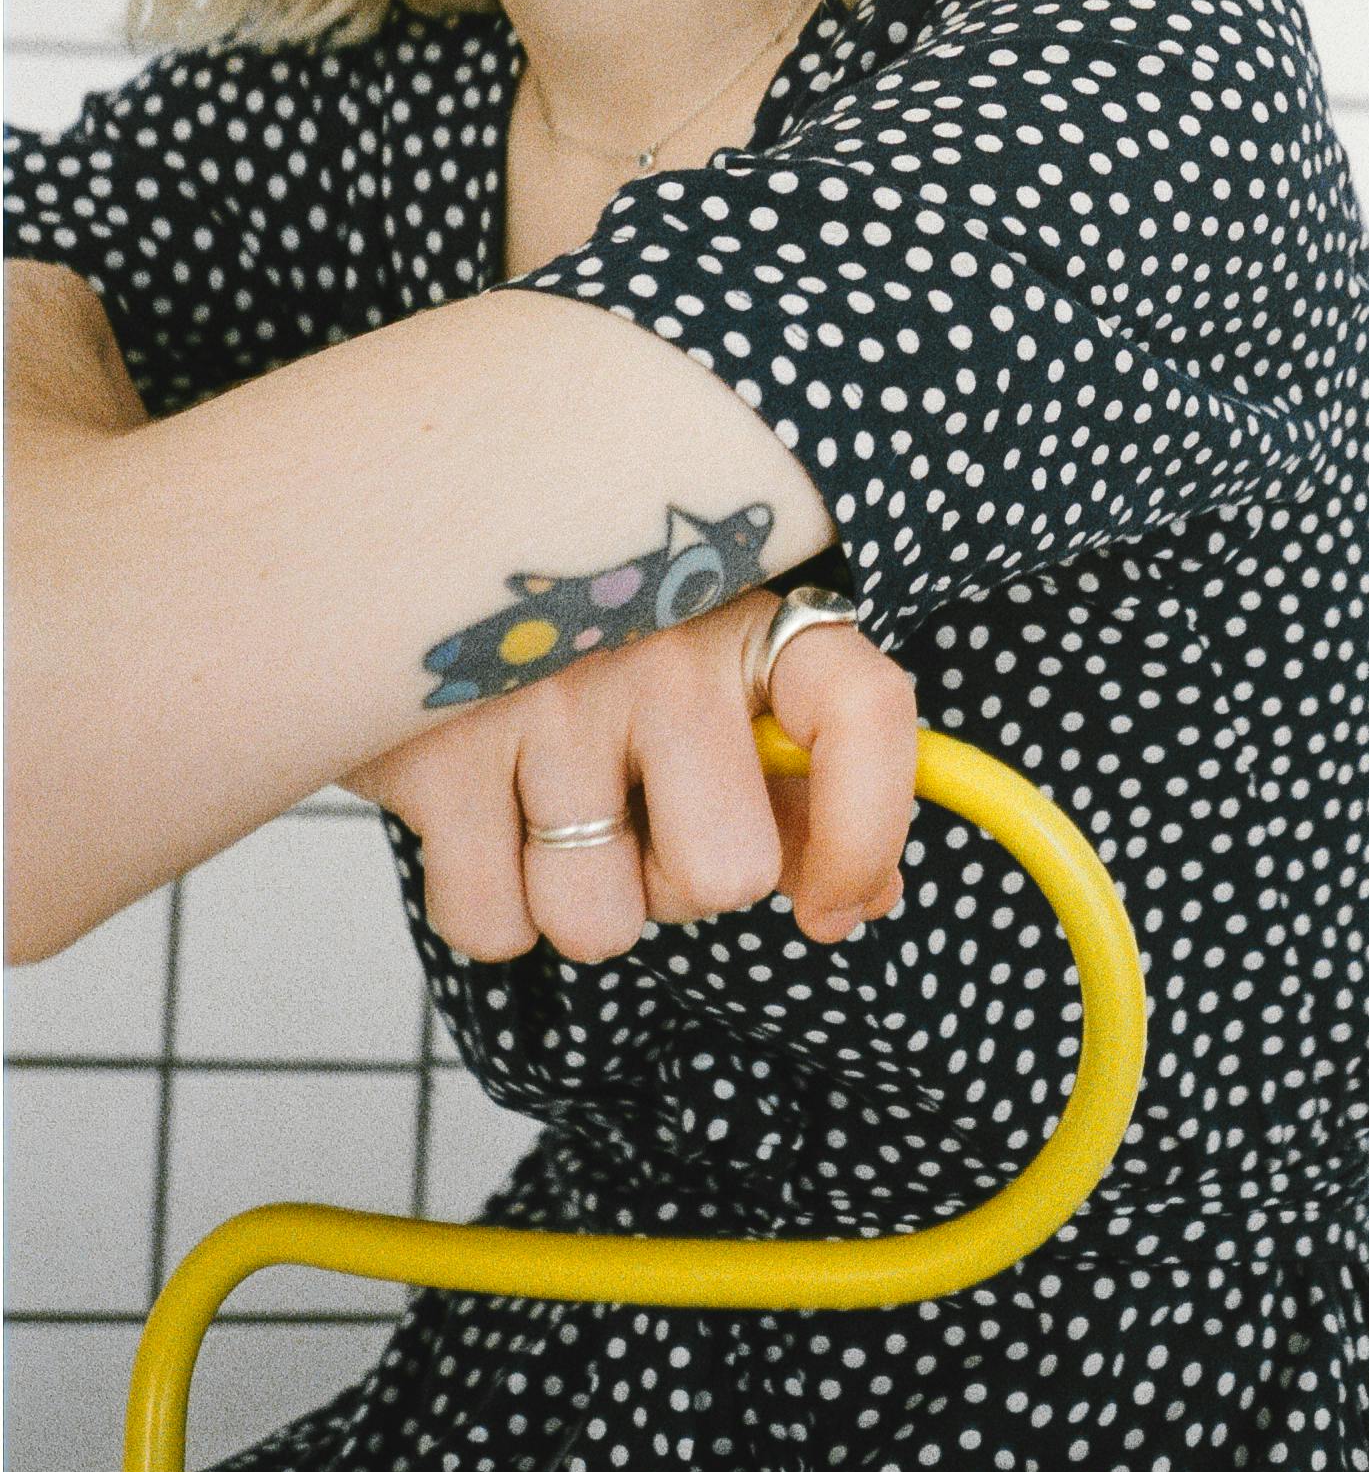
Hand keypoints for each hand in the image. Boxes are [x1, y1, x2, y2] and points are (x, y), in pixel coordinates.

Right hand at [340, 586, 916, 965]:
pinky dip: (487, 902)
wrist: (400, 546)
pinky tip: (479, 816)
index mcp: (744, 611)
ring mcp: (543, 697)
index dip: (866, 833)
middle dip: (679, 885)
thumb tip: (858, 899)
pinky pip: (493, 925)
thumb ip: (787, 777)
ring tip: (547, 806)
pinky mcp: (435, 754)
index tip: (834, 904)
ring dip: (577, 899)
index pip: (862, 713)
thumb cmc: (583, 636)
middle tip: (635, 816)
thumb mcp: (699, 669)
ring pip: (602, 923)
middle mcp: (657, 645)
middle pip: (725, 875)